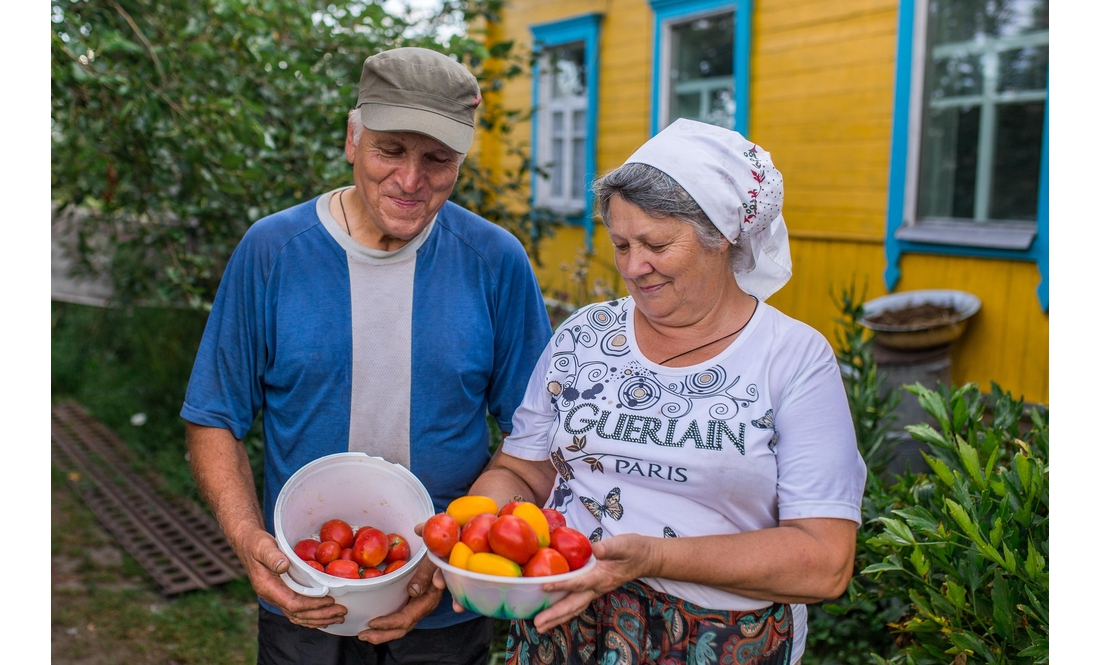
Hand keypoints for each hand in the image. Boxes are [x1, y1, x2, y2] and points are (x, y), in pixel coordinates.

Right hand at [240, 527, 346, 628]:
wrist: (248, 545)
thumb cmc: (256, 544)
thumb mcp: (262, 546)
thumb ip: (272, 556)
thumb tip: (283, 566)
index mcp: (267, 587)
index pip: (292, 603)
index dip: (312, 604)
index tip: (330, 600)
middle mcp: (272, 596)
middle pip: (298, 613)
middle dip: (321, 614)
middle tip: (341, 611)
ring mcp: (277, 597)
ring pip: (298, 616)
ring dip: (319, 619)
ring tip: (338, 617)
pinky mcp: (282, 595)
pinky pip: (297, 611)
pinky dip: (312, 616)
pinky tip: (325, 617)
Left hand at [358, 556, 443, 642]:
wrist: (445, 557)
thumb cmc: (439, 556)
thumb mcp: (433, 562)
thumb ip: (426, 574)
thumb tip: (414, 590)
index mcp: (429, 600)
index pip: (408, 618)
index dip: (390, 623)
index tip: (373, 622)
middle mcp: (423, 607)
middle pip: (403, 627)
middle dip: (383, 634)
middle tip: (363, 635)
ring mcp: (419, 606)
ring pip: (401, 625)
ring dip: (383, 632)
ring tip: (364, 634)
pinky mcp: (414, 602)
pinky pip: (401, 617)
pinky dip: (387, 624)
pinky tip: (375, 623)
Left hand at [532, 533, 656, 632]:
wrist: (646, 558)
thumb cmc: (634, 549)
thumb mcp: (623, 545)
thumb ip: (609, 548)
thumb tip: (596, 549)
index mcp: (601, 577)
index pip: (578, 583)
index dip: (561, 584)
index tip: (544, 586)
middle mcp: (597, 587)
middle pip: (573, 605)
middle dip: (555, 615)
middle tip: (537, 624)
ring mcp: (596, 590)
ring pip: (574, 608)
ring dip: (557, 618)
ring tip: (540, 626)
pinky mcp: (594, 588)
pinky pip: (577, 603)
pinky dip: (565, 611)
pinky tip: (555, 614)